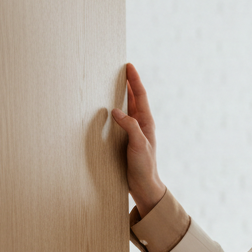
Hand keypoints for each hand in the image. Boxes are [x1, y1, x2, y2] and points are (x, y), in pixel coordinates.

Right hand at [110, 62, 165, 215]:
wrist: (144, 186)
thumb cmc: (144, 166)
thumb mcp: (138, 145)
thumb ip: (130, 127)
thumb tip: (116, 111)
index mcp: (146, 122)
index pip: (140, 96)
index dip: (134, 80)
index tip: (129, 66)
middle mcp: (140, 124)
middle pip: (134, 98)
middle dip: (127, 83)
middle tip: (118, 68)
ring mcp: (133, 132)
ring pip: (126, 108)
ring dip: (120, 95)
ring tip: (111, 82)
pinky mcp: (126, 139)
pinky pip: (119, 120)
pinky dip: (113, 110)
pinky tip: (105, 108)